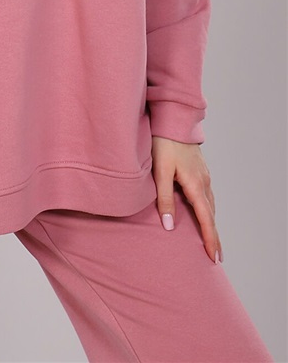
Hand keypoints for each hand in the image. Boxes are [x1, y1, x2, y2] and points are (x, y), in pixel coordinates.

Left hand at [151, 135, 222, 263]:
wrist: (173, 120)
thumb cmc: (163, 143)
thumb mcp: (160, 172)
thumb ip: (164, 199)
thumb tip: (169, 226)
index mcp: (195, 185)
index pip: (206, 219)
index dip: (210, 239)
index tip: (214, 257)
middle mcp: (204, 182)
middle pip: (211, 215)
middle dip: (214, 236)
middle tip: (216, 257)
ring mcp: (203, 175)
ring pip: (210, 205)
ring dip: (211, 223)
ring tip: (211, 240)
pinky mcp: (199, 170)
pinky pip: (206, 195)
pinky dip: (207, 209)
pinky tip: (203, 213)